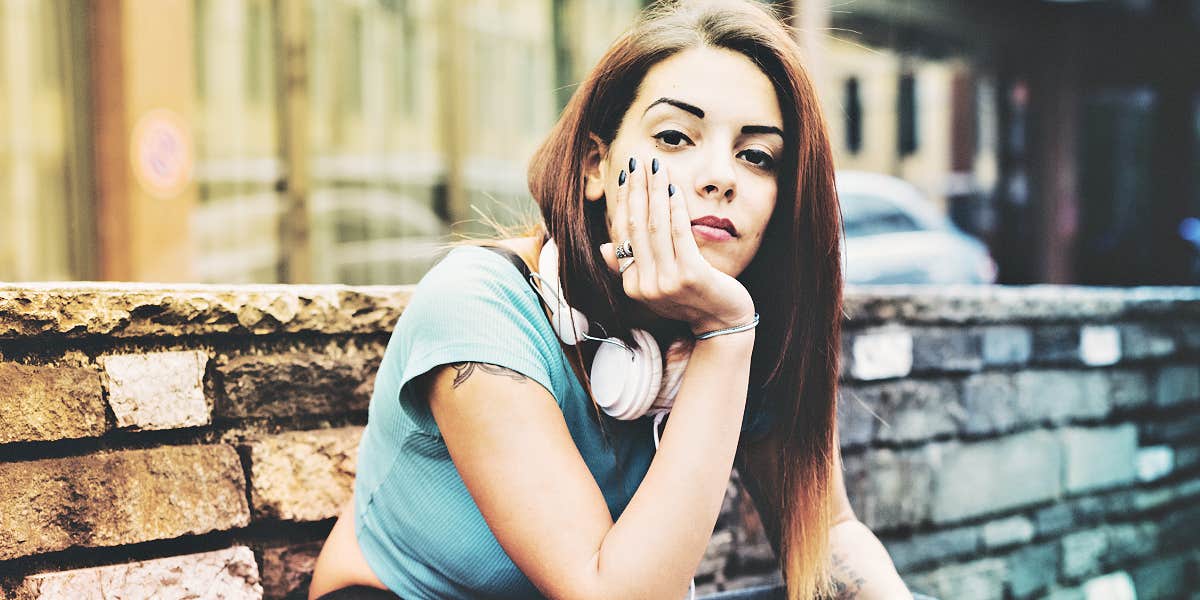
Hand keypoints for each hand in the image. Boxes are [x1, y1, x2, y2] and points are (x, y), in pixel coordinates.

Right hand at [598, 155, 754, 334]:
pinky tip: (673, 188)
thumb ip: (630, 268)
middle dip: (637, 189)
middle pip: (636, 227)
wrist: (723, 324)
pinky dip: (675, 207)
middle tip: (638, 162)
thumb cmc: (691, 300)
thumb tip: (606, 248)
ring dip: (655, 191)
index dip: (624, 203)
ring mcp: (667, 282)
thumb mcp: (656, 286)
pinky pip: (679, 233)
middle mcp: (645, 285)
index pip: (622, 236)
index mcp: (632, 286)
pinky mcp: (691, 275)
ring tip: (656, 167)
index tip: (627, 177)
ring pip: (656, 226)